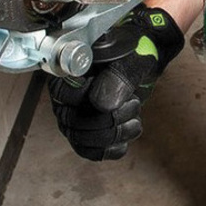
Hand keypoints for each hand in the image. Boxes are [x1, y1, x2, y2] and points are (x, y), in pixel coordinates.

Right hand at [48, 5, 184, 160]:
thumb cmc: (133, 53)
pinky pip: (93, 152)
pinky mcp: (87, 134)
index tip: (118, 90)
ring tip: (134, 113)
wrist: (142, 62)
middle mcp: (64, 97)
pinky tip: (129, 128)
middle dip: (110, 119)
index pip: (64, 95)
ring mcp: (73, 117)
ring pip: (83, 141)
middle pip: (73, 124)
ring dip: (115, 133)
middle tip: (133, 102)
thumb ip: (118, 76)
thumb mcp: (132, 58)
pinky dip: (115, 146)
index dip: (92, 98)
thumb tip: (102, 104)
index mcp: (67, 72)